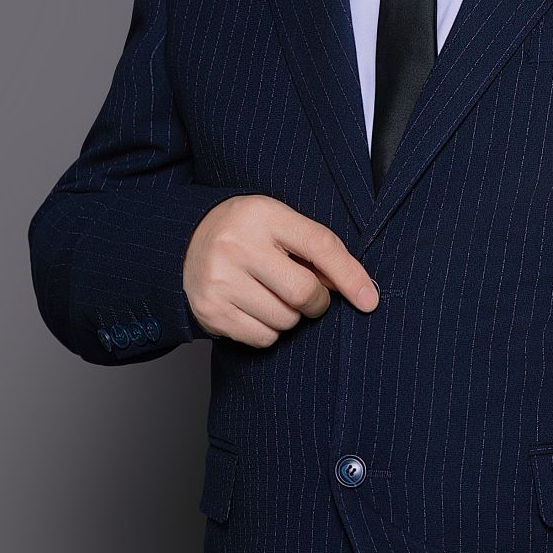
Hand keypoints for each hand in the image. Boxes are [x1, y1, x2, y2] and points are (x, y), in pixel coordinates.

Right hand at [185, 195, 377, 346]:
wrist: (184, 244)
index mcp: (262, 215)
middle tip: (307, 295)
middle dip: (316, 302)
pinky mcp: (210, 310)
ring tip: (271, 296)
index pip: (320, 246)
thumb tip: (359, 290)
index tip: (369, 300)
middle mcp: (237, 245)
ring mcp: (220, 279)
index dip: (350, 276)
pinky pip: (263, 338)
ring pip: (285, 320)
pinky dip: (269, 331)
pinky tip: (254, 309)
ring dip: (290, 317)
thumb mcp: (278, 224)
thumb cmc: (245, 234)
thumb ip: (316, 250)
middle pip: (304, 292)